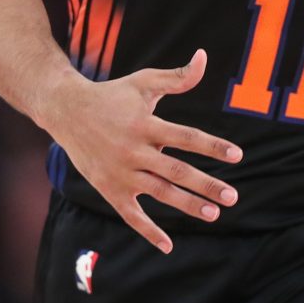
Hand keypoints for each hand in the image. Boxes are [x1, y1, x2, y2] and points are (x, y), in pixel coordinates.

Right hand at [45, 48, 242, 252]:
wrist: (66, 111)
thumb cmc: (112, 95)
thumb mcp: (143, 82)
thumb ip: (177, 77)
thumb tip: (203, 57)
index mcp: (145, 124)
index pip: (186, 137)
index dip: (212, 146)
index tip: (237, 156)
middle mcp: (134, 151)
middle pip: (176, 171)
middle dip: (206, 185)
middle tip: (232, 197)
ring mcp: (121, 173)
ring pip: (159, 193)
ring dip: (187, 205)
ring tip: (214, 213)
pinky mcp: (109, 189)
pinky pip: (131, 215)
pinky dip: (149, 231)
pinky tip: (169, 245)